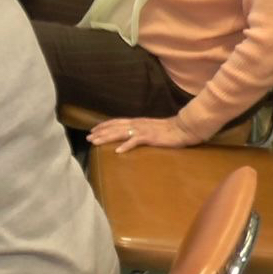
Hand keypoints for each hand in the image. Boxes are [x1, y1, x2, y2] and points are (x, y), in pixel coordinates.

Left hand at [88, 115, 202, 152]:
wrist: (184, 128)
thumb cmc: (169, 130)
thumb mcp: (151, 128)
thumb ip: (140, 130)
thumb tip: (131, 135)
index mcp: (137, 122)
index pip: (116, 122)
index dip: (104, 125)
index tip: (93, 130)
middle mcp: (137, 124)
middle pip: (114, 127)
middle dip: (100, 132)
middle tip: (88, 138)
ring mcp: (143, 130)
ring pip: (120, 133)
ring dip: (107, 138)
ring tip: (95, 143)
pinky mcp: (150, 137)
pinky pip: (135, 141)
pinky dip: (126, 146)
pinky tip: (117, 151)